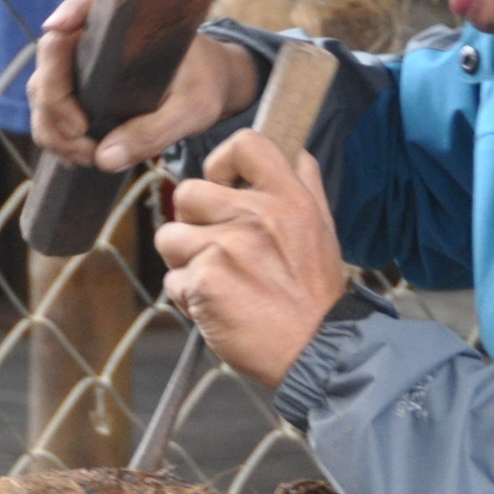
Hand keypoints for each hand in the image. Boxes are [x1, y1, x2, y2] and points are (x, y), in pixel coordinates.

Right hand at [29, 0, 262, 171]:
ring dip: (53, 129)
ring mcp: (81, 63)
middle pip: (50, 59)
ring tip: (87, 156)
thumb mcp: (192, 109)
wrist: (211, 85)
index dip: (67, 14)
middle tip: (84, 142)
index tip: (58, 29)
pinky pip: (51, 112)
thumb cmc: (205, 83)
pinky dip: (57, 137)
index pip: (84, 4)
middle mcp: (94, 36)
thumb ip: (154, 131)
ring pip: (42, 91)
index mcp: (126, 21)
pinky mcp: (79, 89)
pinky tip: (80, 157)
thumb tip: (103, 158)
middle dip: (55, 106)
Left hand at [156, 131, 345, 386]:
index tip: (222, 185)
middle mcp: (256, 215)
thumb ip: (306, 188)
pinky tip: (218, 308)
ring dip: (184, 262)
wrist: (316, 350)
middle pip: (187, 193)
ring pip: (170, 237)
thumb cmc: (316, 293)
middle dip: (191, 223)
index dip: (221, 162)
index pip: (244, 144)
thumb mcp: (323, 230)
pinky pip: (173, 280)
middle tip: (215, 249)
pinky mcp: (204, 280)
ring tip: (216, 282)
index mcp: (288, 198)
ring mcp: (226, 247)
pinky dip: (189, 298)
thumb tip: (296, 154)